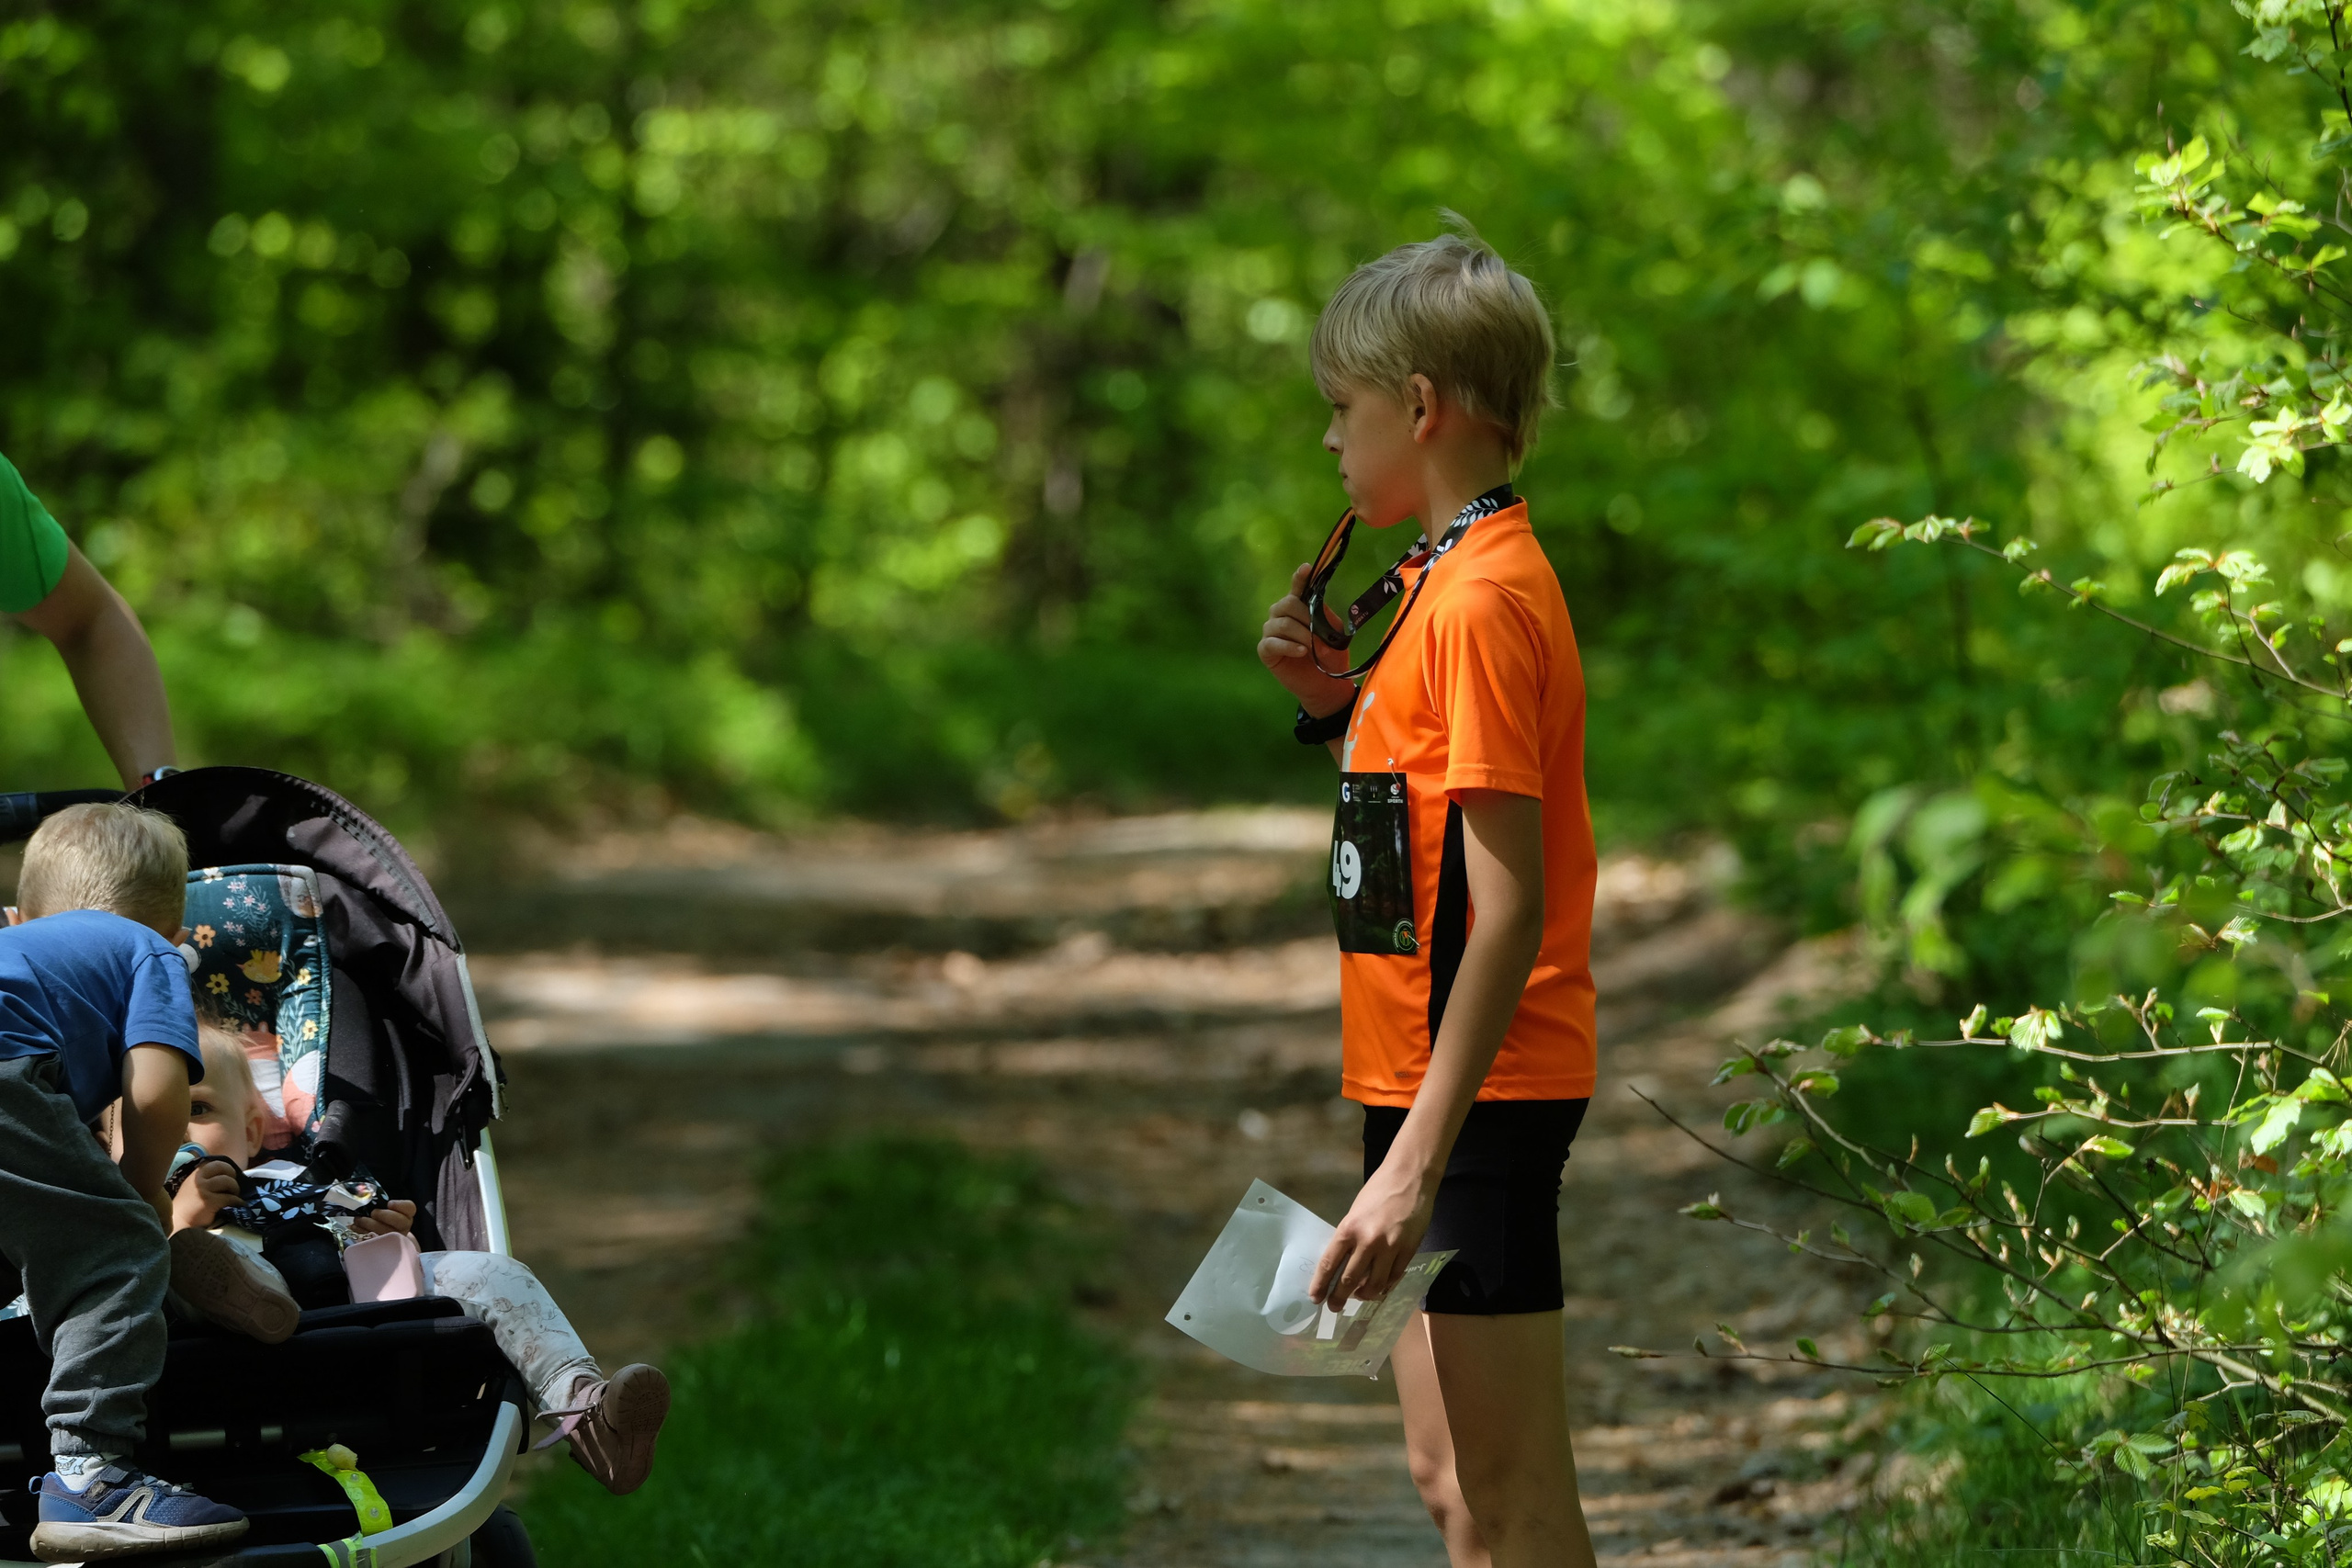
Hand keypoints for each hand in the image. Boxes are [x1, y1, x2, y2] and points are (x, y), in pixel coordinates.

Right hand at [170, 1160, 243, 1231]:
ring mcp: (204, 1191)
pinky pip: (230, 1198)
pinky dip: (238, 1201)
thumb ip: (204, 1178)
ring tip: (235, 1195)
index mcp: (196, 1175)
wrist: (179, 1222)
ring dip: (236, 1189)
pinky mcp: (210, 1202)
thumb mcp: (192, 1186)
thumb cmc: (188, 1205)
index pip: (215, 1163)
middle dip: (233, 1175)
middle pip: (223, 1169)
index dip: (226, 1168)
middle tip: (234, 1185)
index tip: (230, 1175)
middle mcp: (199, 1180)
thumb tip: (227, 1174)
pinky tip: (238, 1204)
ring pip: (229, 1182)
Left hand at [352, 1198, 415, 1235]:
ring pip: (384, 1231)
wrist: (383, 1234)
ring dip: (368, 1224)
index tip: (389, 1203)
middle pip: (399, 1221)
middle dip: (383, 1215)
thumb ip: (381, 1203)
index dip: (400, 1205)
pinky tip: (355, 1226)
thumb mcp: (386, 1209)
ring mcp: (393, 1238)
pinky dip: (361, 1231)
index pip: (410, 1208)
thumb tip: (366, 1194)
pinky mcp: (382, 1245)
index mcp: (406, 1215)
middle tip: (373, 1212)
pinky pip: (372, 1239)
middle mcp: (403, 1227)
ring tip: (358, 1219)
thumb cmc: (383, 1217)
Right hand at [1258, 562, 1358, 716]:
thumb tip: (1317, 606)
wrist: (1326, 684)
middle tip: (1321, 635)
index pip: (1297, 588)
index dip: (1300, 577)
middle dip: (1306, 618)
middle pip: (1287, 604)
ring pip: (1281, 623)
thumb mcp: (1334, 634)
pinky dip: (1288, 646)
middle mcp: (1281, 615)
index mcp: (1298, 608)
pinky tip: (1302, 652)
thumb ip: (1324, 617)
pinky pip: (1272, 642)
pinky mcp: (1265, 650)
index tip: (1307, 568)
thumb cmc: (1330, 656)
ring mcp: (1271, 632)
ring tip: (1314, 648)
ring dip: (1302, 635)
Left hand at [1309, 1154, 1435, 1311]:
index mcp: (1349, 1228)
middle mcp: (1368, 1241)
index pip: (1329, 1264)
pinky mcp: (1409, 1250)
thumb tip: (1344, 1264)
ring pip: (1374, 1285)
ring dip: (1364, 1296)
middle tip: (1334, 1307)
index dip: (1320, 1285)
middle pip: (1349, 1280)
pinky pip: (1394, 1277)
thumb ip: (1350, 1237)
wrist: (1410, 1177)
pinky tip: (1380, 1288)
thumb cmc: (1378, 1191)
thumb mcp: (1355, 1211)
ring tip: (1359, 1297)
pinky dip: (1386, 1286)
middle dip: (1339, 1298)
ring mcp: (1390, 1248)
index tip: (1315, 1298)